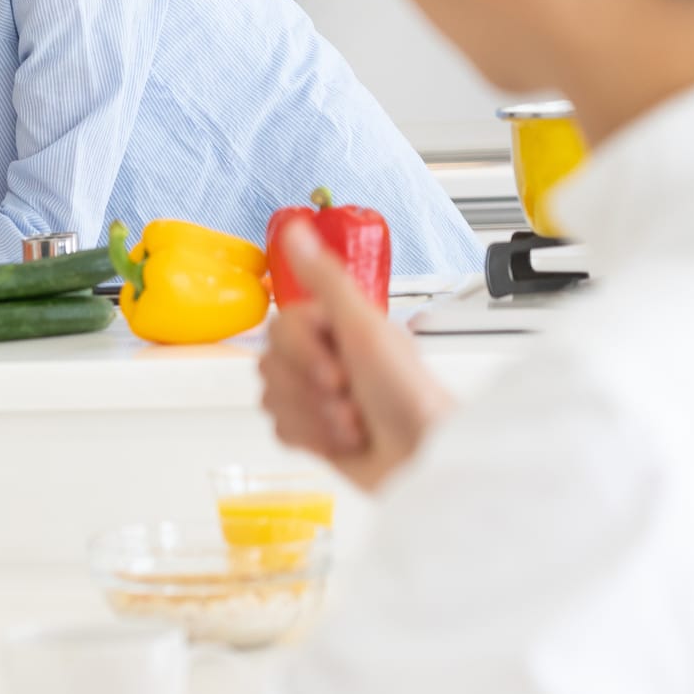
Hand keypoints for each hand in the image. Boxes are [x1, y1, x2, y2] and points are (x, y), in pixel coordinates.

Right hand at [258, 222, 454, 492]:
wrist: (424, 461)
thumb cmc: (409, 397)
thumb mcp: (366, 328)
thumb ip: (325, 279)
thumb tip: (295, 232)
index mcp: (336, 326)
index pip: (279, 328)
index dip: (304, 354)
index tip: (339, 369)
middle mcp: (324, 357)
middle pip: (270, 366)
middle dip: (312, 391)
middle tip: (350, 396)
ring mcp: (316, 396)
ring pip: (272, 400)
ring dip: (316, 418)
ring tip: (354, 422)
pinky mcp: (314, 433)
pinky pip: (280, 431)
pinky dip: (313, 441)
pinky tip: (343, 440)